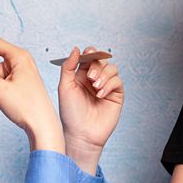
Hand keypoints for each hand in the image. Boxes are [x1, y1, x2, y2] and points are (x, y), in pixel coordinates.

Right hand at [0, 24, 62, 151]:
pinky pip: (2, 83)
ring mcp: (23, 72)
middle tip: (5, 94)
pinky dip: (0, 91)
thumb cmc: (25, 106)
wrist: (41, 125)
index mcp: (19, 56)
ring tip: (11, 99)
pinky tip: (11, 101)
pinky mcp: (22, 83)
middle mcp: (22, 61)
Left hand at [57, 46, 123, 172]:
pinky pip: (118, 81)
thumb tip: (76, 49)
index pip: (89, 57)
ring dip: (104, 75)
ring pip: (112, 69)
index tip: (88, 53)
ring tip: (95, 87)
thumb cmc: (70, 113)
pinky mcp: (116, 95)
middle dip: (96, 65)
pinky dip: (109, 85)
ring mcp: (106, 87)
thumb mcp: (65, 87)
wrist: (81, 134)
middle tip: (90, 77)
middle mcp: (94, 79)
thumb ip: (68, 66)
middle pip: (102, 60)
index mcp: (81, 75)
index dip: (90, 52)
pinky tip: (100, 94)